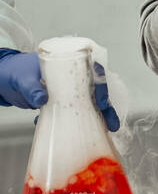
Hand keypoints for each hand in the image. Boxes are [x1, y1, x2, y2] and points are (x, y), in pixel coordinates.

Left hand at [0, 51, 119, 130]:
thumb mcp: (22, 79)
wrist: (2, 79)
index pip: (92, 71)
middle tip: (111, 122)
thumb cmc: (13, 71)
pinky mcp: (61, 101)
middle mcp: (71, 75)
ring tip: (106, 129)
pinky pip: (74, 110)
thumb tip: (41, 99)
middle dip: (106, 106)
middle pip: (96, 88)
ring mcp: (67, 88)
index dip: (101, 85)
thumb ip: (31, 88)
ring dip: (98, 115)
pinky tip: (78, 131)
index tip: (101, 101)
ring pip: (89, 101)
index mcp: (67, 62)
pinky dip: (79, 120)